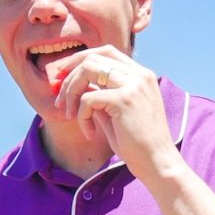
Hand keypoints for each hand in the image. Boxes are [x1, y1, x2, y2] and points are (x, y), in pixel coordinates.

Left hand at [54, 47, 178, 181]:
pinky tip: (89, 133)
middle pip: (93, 58)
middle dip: (69, 76)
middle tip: (58, 99)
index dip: (80, 59)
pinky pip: (88, 98)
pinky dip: (81, 116)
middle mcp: (139, 74)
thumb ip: (100, 95)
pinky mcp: (124, 100)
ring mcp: (133, 85)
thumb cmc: (136, 143)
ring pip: (87, 71)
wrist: (156, 162)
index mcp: (140, 75)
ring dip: (71, 93)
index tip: (62, 74)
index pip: (106, 52)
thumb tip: (75, 86)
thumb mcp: (114, 113)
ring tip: (68, 115)